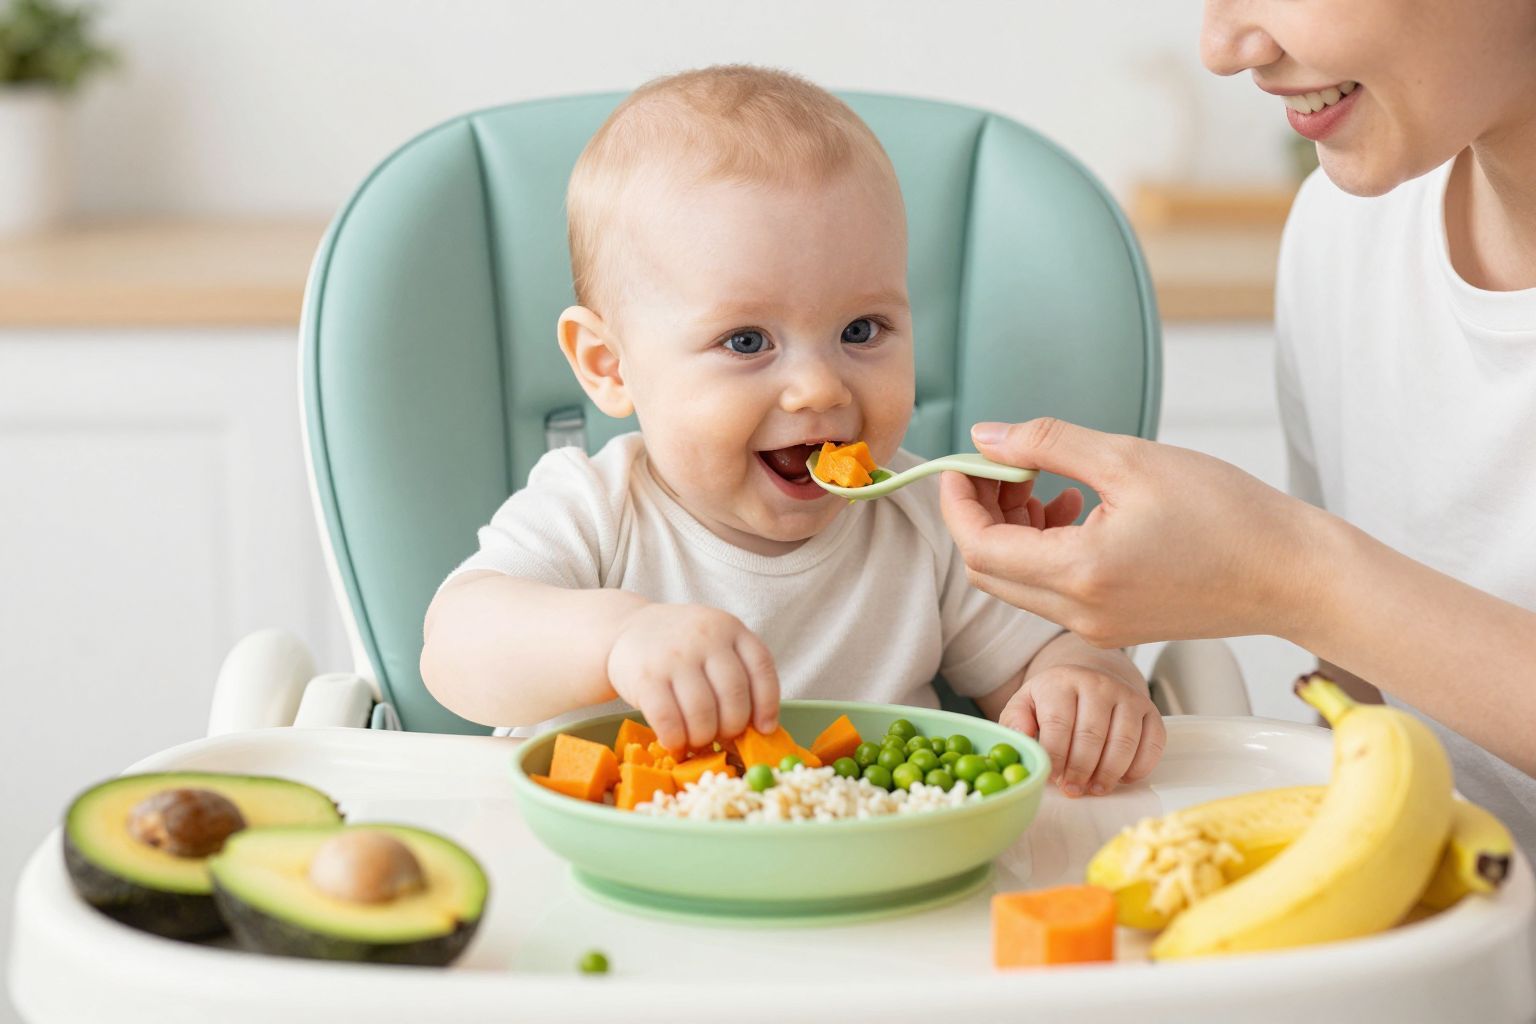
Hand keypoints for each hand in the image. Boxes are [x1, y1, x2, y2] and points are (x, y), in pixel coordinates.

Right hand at [607, 603, 779, 752]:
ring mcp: (674, 656)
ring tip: (697, 739)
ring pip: (703, 713)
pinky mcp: (646, 677)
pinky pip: (669, 720)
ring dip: (703, 737)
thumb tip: (758, 729)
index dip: (768, 705)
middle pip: (734, 696)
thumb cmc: (681, 647)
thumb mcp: (714, 642)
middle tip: (722, 736)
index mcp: (730, 628)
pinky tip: (675, 742)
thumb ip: (736, 673)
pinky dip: (676, 740)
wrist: (627, 629)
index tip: (764, 729)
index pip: (761, 669)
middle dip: (732, 727)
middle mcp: (705, 637)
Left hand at [940, 418, 1327, 647]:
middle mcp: (1078, 614)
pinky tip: (1075, 508)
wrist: (1294, 574)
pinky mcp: (1114, 627)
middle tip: (1003, 466)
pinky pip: (1053, 591)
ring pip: (1018, 582)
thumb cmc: (1229, 515)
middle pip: (988, 569)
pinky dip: (1045, 549)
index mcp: (1079, 574)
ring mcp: (1095, 628)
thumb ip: (1048, 442)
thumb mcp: (1131, 458)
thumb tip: (988, 435)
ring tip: (1043, 482)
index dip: (958, 500)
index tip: (966, 460)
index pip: (978, 546)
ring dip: (1013, 530)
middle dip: (981, 513)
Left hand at [1000, 665, 1164, 796]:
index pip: (1058, 723)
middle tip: (1072, 789)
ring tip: (1094, 788)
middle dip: (1080, 769)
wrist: (1091, 681)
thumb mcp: (1025, 703)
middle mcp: (1098, 684)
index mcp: (1062, 681)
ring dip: (1109, 773)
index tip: (1052, 778)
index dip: (1056, 757)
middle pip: (1092, 735)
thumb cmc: (1055, 701)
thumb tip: (1020, 736)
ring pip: (1124, 741)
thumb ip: (1015, 720)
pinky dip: (1138, 767)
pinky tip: (1121, 778)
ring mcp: (1127, 696)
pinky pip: (1152, 743)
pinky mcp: (1150, 710)